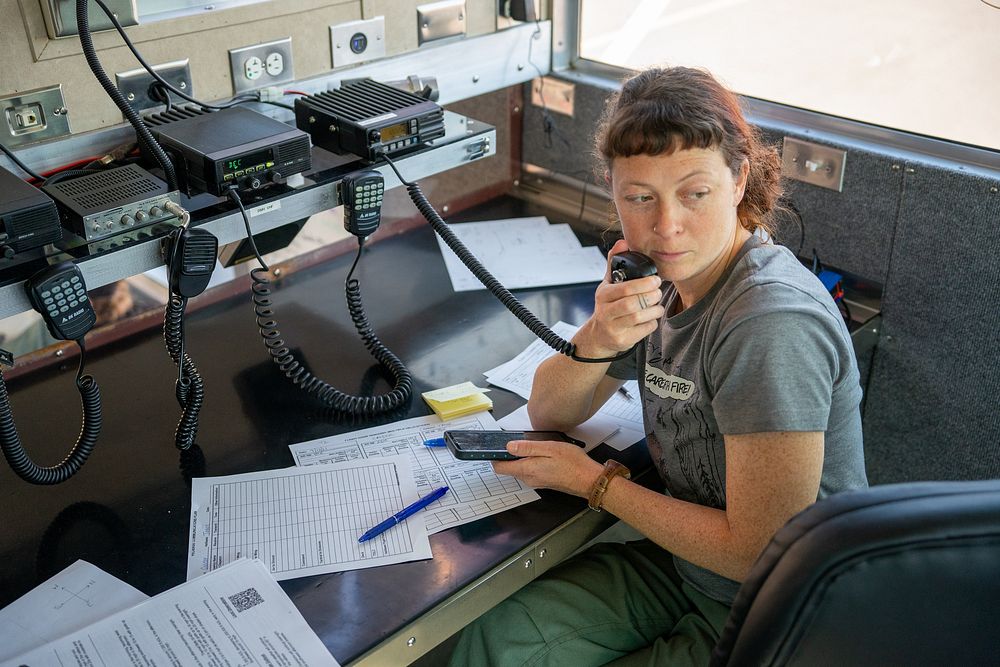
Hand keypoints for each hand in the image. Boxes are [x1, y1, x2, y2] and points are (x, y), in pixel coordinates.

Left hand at [492, 439, 603, 497]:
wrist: (588, 479)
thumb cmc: (573, 464)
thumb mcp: (550, 448)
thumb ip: (528, 448)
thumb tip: (509, 446)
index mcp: (528, 469)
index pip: (500, 467)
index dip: (495, 456)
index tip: (495, 446)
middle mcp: (529, 479)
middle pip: (509, 468)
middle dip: (509, 455)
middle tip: (519, 441)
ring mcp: (536, 481)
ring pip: (520, 469)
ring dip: (521, 458)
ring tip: (535, 446)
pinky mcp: (543, 481)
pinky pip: (529, 471)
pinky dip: (530, 462)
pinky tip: (542, 454)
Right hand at [574, 239, 663, 357]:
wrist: (599, 335)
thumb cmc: (608, 306)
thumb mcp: (608, 284)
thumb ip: (615, 262)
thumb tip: (623, 242)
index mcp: (603, 295)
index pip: (625, 289)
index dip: (644, 284)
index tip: (656, 280)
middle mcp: (605, 312)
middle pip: (633, 304)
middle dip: (651, 297)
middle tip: (658, 292)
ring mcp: (613, 328)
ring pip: (639, 317)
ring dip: (654, 309)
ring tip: (656, 304)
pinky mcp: (622, 340)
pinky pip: (644, 330)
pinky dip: (651, 322)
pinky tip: (650, 317)